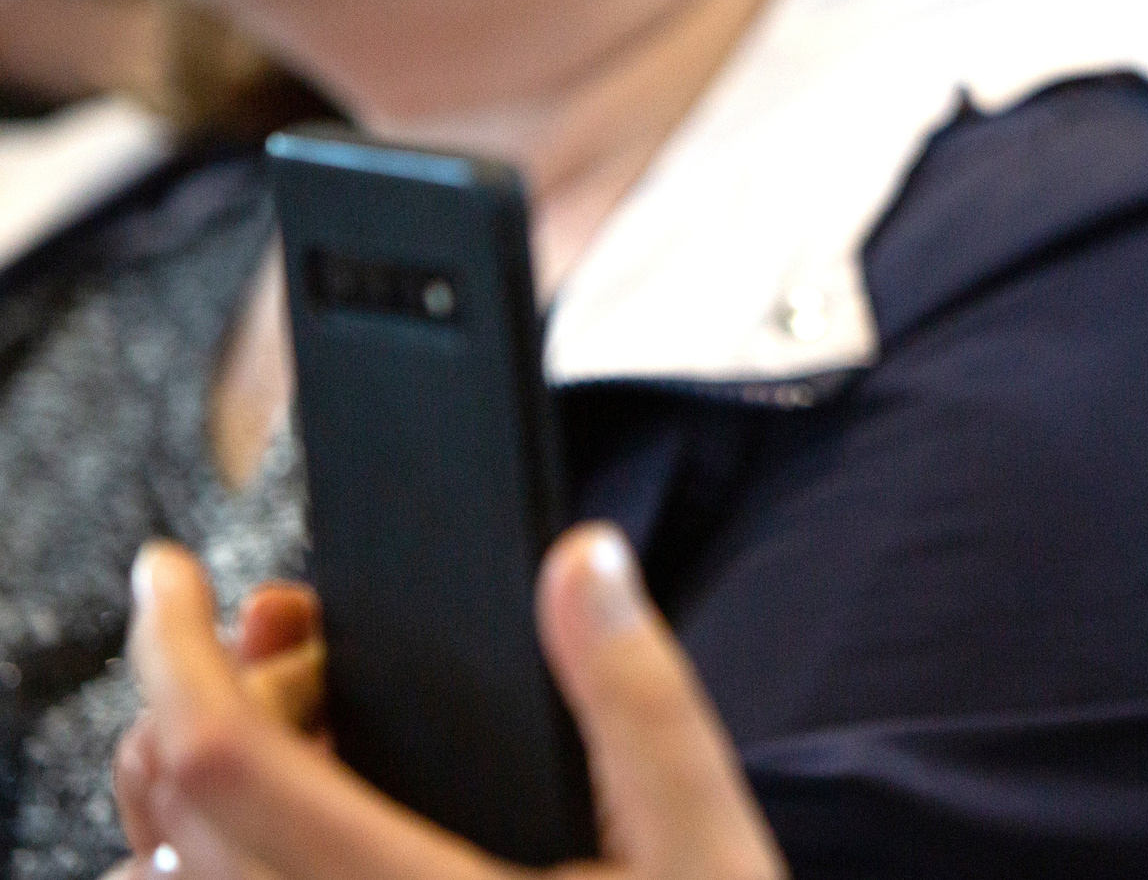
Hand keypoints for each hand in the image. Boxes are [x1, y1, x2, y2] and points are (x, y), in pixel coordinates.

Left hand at [117, 525, 784, 879]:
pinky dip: (210, 856)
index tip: (174, 579)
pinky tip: (308, 808)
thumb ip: (639, 699)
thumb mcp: (704, 843)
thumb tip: (585, 566)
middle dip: (211, 692)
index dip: (174, 654)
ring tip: (303, 718)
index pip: (225, 766)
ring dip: (205, 776)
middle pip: (179, 814)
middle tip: (307, 644)